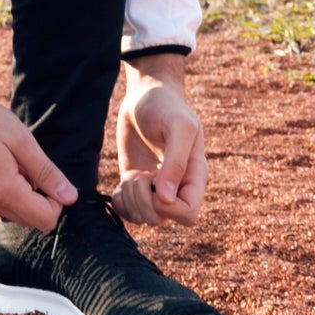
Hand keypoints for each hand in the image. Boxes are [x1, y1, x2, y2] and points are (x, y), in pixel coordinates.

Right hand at [0, 87, 78, 229]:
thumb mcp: (20, 140)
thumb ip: (46, 172)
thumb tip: (70, 198)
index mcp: (5, 192)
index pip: (47, 220)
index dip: (58, 199)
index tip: (47, 171)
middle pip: (34, 220)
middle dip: (43, 196)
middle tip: (30, 163)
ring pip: (18, 211)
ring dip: (27, 191)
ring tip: (14, 159)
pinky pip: (3, 202)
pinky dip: (12, 188)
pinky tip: (2, 160)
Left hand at [114, 53, 205, 226]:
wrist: (146, 94)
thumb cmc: (166, 106)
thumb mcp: (178, 126)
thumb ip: (176, 162)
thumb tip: (166, 198)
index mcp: (194, 174)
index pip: (189, 213)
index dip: (169, 209)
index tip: (154, 183)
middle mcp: (177, 186)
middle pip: (163, 220)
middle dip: (144, 203)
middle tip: (139, 177)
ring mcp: (155, 187)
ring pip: (144, 218)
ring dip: (131, 200)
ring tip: (132, 176)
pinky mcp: (136, 185)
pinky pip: (127, 211)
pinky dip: (120, 203)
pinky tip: (122, 183)